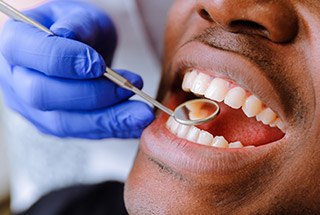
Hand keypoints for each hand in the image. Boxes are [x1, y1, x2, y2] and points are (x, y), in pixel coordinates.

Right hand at [0, 1, 153, 138]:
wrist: (78, 49)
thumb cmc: (78, 28)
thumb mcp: (80, 15)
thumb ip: (77, 23)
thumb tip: (68, 35)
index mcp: (14, 43)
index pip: (28, 54)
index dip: (64, 61)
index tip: (100, 64)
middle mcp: (15, 80)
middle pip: (43, 95)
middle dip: (92, 94)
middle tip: (130, 87)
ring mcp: (32, 108)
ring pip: (65, 123)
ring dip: (108, 119)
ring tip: (142, 114)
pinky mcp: (54, 125)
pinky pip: (82, 133)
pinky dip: (112, 129)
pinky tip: (135, 124)